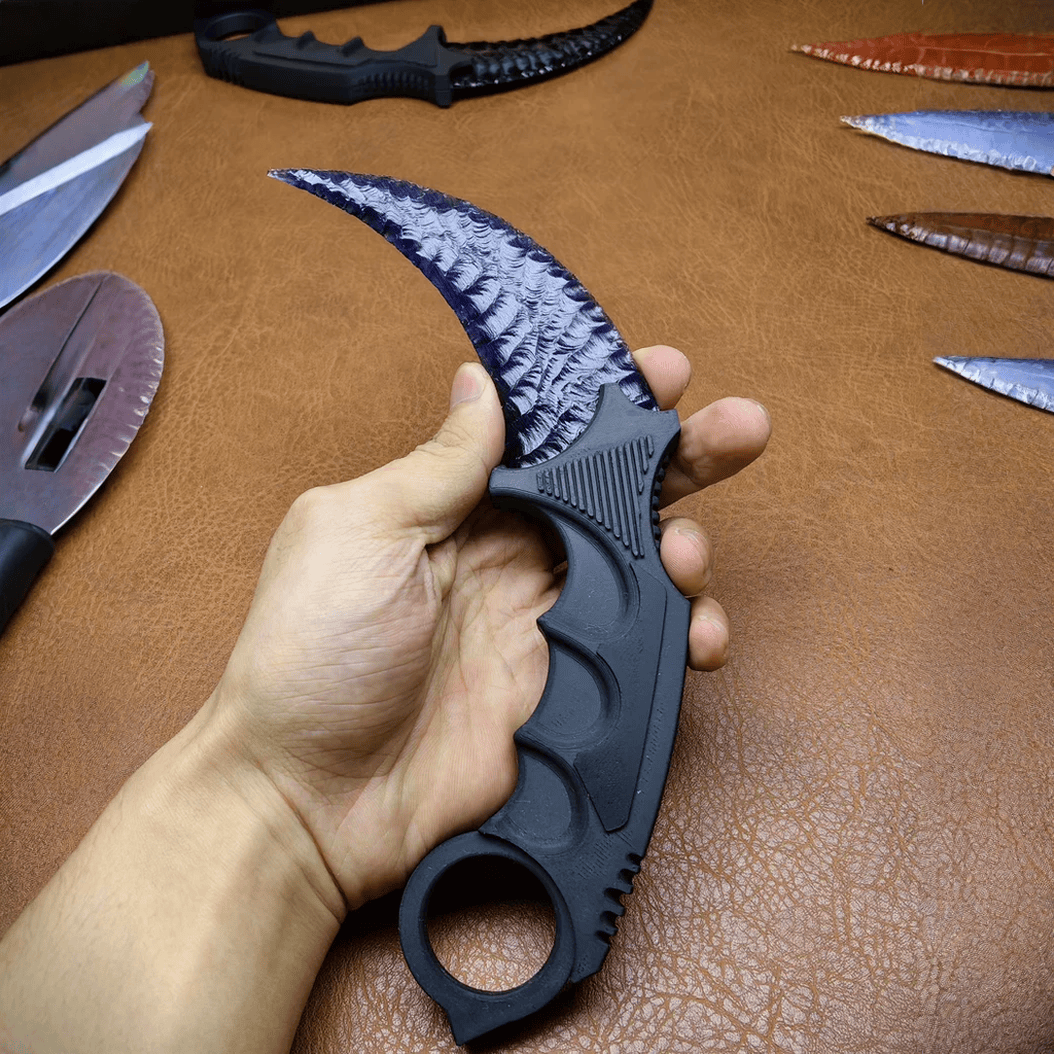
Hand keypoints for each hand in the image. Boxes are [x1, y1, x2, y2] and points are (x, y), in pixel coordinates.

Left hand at [208, 346, 769, 908]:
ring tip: (687, 554)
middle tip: (743, 428)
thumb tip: (480, 384)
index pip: (550, 441)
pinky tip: (695, 633)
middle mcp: (510, 560)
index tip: (663, 374)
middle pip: (614, 497)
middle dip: (683, 459)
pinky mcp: (569, 693)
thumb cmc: (309, 655)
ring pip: (644, 570)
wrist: (306, 799)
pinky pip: (645, 653)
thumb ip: (437, 465)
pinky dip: (685, 638)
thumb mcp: (358, 531)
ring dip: (687, 549)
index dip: (607, 406)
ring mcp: (545, 627)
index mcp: (457, 509)